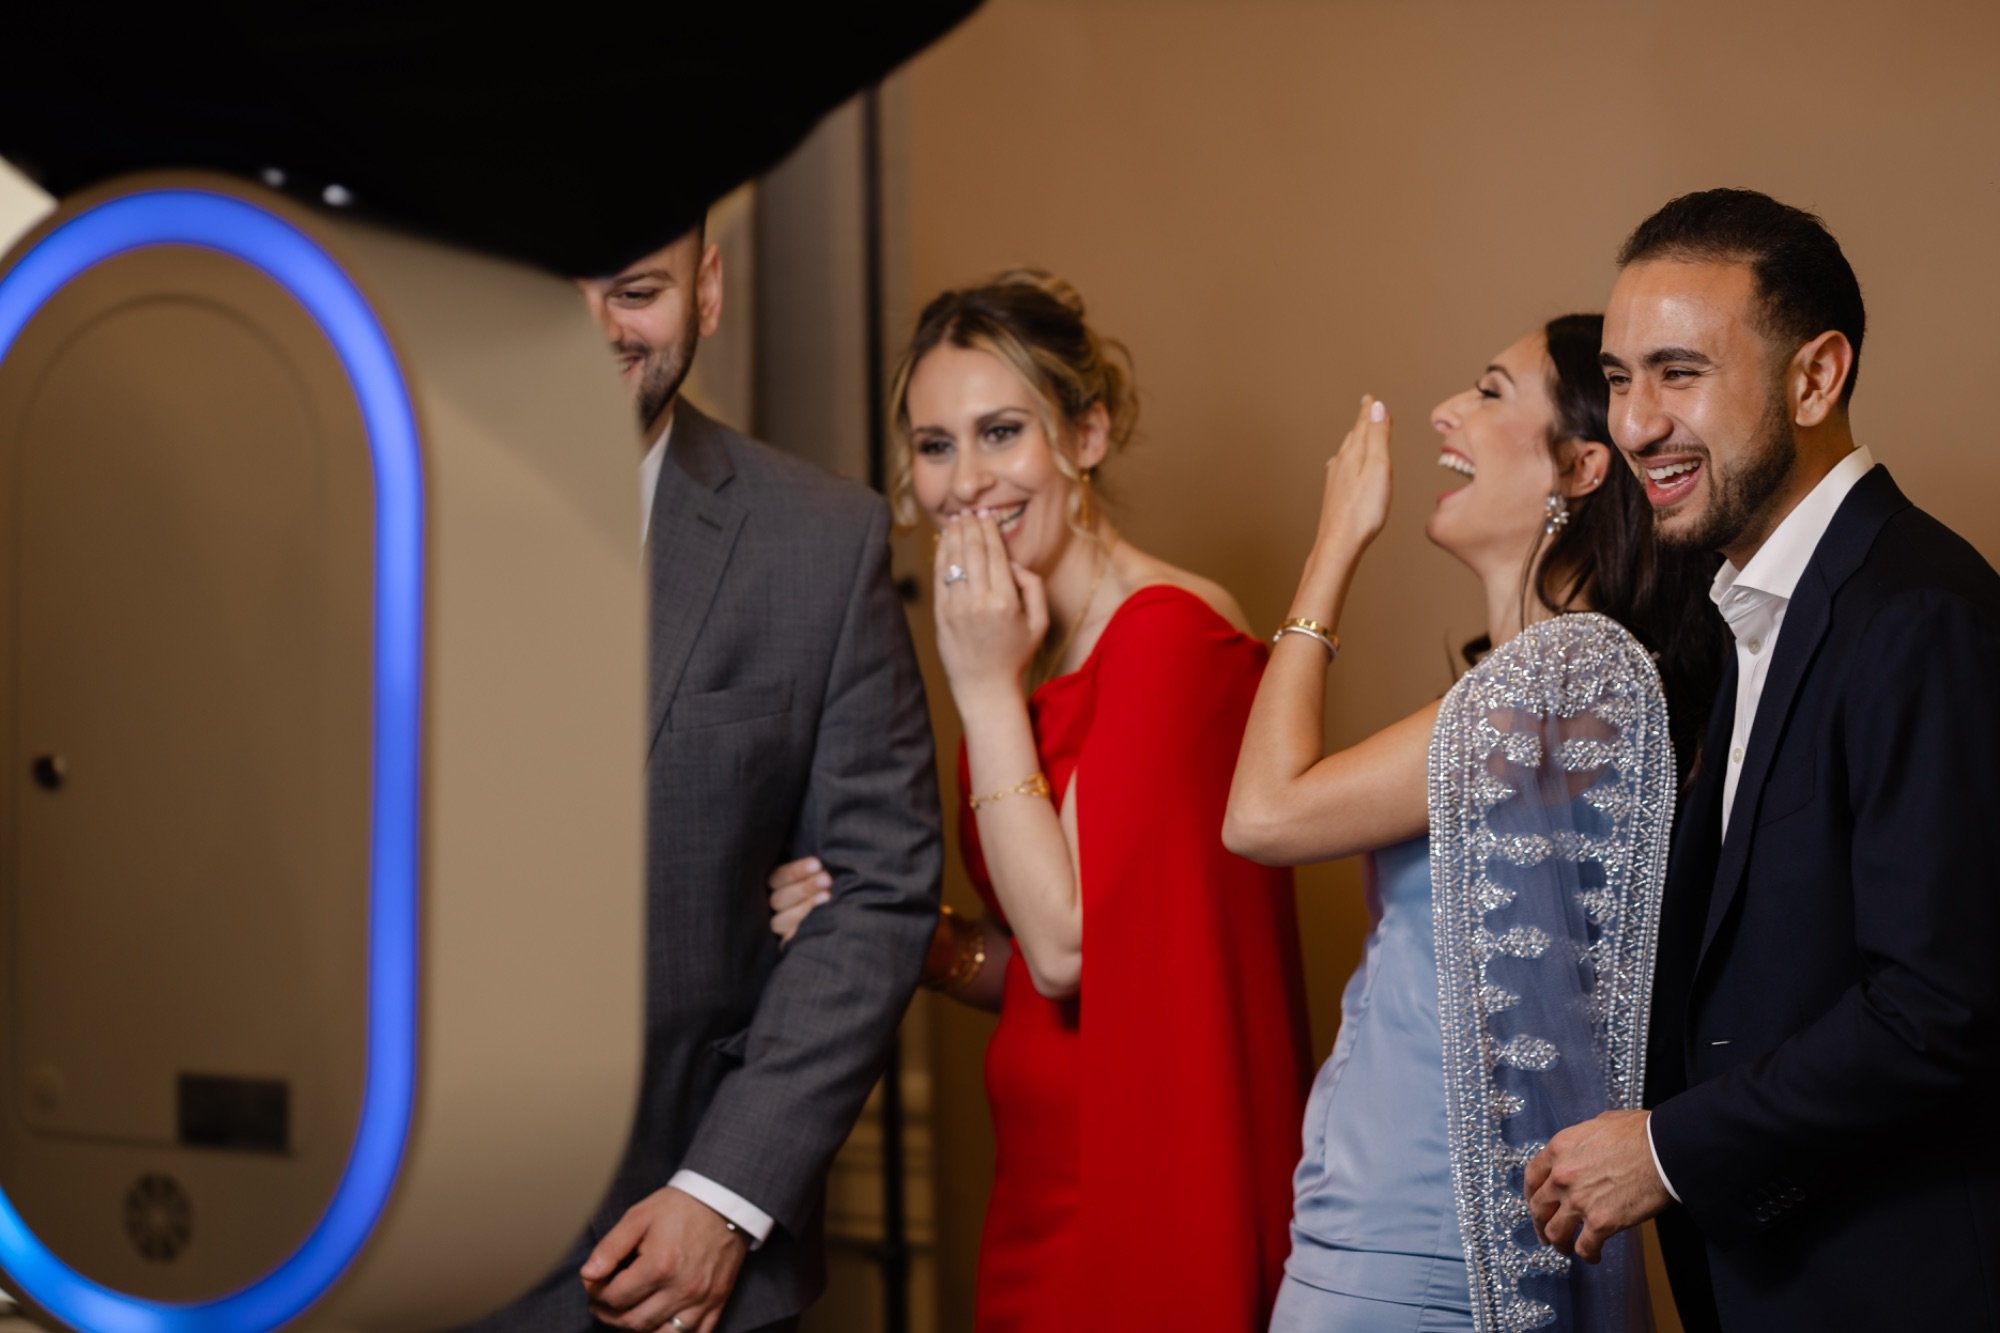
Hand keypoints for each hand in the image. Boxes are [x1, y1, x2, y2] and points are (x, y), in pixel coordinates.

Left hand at [580, 1185, 748, 1330]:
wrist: (724, 1200)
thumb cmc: (680, 1206)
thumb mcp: (639, 1216)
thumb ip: (611, 1247)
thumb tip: (588, 1274)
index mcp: (659, 1266)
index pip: (615, 1297)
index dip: (596, 1293)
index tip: (593, 1284)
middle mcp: (681, 1288)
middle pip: (634, 1321)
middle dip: (610, 1316)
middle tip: (602, 1304)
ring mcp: (701, 1298)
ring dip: (637, 1329)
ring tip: (627, 1314)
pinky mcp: (717, 1301)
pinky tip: (659, 1324)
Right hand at [767, 856, 831, 945]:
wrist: (806, 916)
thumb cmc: (810, 882)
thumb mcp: (800, 864)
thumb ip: (797, 853)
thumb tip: (807, 835)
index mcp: (770, 882)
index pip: (779, 876)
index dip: (797, 871)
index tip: (817, 863)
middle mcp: (766, 904)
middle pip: (780, 898)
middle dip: (805, 888)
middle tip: (827, 879)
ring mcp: (772, 925)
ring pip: (780, 920)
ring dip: (804, 908)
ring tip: (828, 897)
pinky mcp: (778, 943)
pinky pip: (784, 941)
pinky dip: (798, 933)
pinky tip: (815, 924)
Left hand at [933, 511, 1048, 698]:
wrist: (985, 687)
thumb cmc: (1015, 655)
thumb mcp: (1039, 623)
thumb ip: (1033, 587)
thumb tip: (1013, 563)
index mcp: (1006, 601)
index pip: (996, 553)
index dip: (990, 529)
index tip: (986, 515)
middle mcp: (979, 601)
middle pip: (973, 551)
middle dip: (971, 526)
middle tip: (970, 511)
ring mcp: (956, 607)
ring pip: (954, 560)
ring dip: (954, 536)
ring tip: (956, 520)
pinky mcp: (941, 614)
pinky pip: (940, 576)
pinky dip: (941, 555)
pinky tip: (943, 541)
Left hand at [1312, 395, 1393, 561]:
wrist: (1340, 541)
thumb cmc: (1363, 510)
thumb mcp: (1378, 467)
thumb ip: (1378, 437)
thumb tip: (1377, 408)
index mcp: (1353, 454)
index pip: (1363, 425)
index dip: (1369, 411)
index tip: (1371, 398)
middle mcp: (1340, 464)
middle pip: (1354, 436)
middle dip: (1363, 422)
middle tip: (1367, 408)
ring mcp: (1335, 480)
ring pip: (1346, 452)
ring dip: (1355, 440)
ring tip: (1358, 433)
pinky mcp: (1335, 495)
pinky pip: (1341, 468)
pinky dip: (1348, 460)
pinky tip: (1341, 467)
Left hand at [1523, 1109, 1669, 1262]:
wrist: (1664, 1150)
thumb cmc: (1639, 1134)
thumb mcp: (1599, 1124)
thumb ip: (1582, 1141)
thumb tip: (1584, 1149)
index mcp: (1559, 1150)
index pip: (1532, 1178)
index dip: (1531, 1195)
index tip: (1535, 1205)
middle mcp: (1561, 1176)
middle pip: (1538, 1208)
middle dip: (1540, 1223)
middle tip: (1545, 1233)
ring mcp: (1579, 1201)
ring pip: (1555, 1232)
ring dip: (1559, 1243)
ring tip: (1566, 1249)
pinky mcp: (1601, 1222)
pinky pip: (1584, 1247)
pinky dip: (1587, 1255)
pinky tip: (1594, 1256)